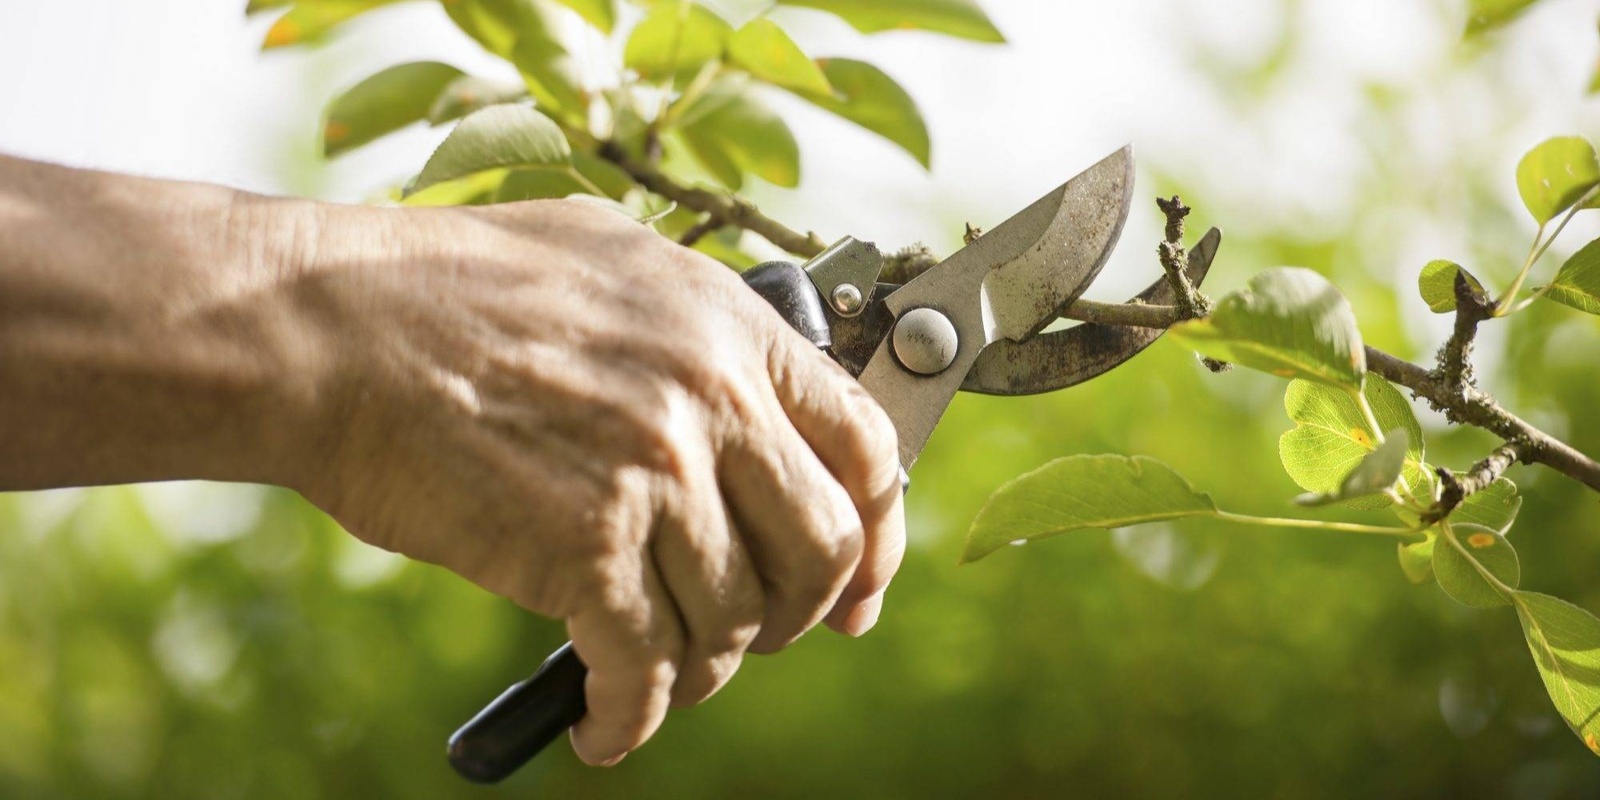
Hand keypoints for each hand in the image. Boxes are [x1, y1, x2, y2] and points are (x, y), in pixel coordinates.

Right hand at [290, 199, 906, 764]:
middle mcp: (712, 400)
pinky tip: (606, 727)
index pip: (866, 447)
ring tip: (662, 674)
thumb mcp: (608, 257)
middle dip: (801, 615)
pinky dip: (632, 719)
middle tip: (763, 635)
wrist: (331, 327)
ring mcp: (653, 475)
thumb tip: (750, 387)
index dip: (879, 535)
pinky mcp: (583, 548)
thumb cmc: (449, 286)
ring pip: (733, 620)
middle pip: (822, 550)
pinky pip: (646, 668)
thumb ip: (696, 324)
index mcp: (730, 327)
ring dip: (704, 669)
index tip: (860, 588)